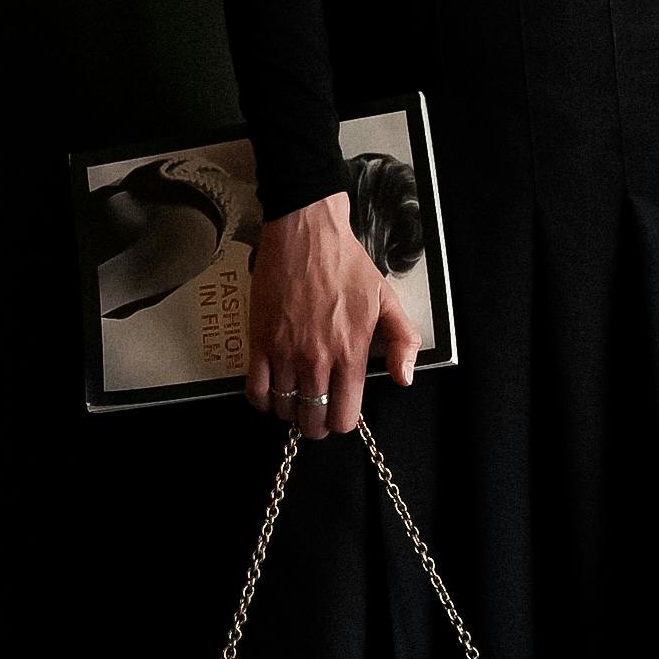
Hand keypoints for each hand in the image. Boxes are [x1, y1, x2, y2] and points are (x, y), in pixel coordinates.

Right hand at [246, 194, 420, 437]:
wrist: (306, 234)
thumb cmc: (346, 264)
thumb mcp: (387, 300)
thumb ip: (402, 342)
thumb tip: (403, 378)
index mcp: (351, 352)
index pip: (344, 416)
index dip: (341, 422)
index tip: (338, 412)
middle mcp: (317, 358)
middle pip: (312, 420)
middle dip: (315, 423)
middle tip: (315, 412)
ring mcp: (285, 351)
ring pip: (283, 408)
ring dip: (289, 409)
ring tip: (294, 397)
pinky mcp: (260, 341)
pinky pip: (255, 390)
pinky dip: (262, 399)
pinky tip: (270, 391)